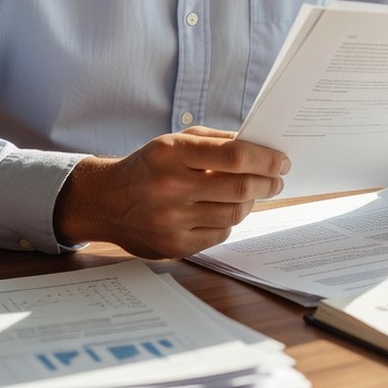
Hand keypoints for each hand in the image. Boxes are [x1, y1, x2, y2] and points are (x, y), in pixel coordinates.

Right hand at [54, 126, 288, 259]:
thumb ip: (216, 141)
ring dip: (251, 202)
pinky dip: (230, 222)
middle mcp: (170, 187)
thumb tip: (260, 148)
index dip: (264, 159)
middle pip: (238, 188)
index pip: (232, 155)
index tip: (281, 161)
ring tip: (252, 193)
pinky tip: (224, 211)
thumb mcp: (174, 141)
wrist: (105, 201)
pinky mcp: (173, 246)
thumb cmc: (149, 166)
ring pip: (233, 214)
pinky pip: (219, 235)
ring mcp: (171, 220)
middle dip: (267, 183)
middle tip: (277, 180)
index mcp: (171, 153)